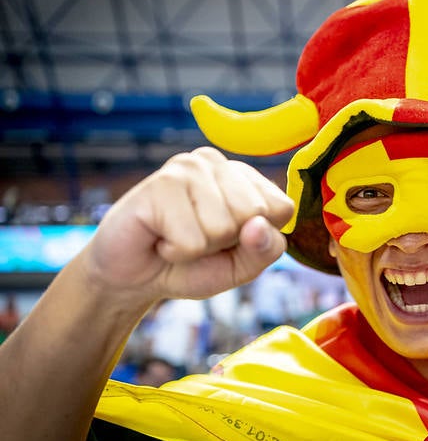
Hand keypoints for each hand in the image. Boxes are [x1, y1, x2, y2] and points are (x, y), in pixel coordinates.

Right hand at [79, 147, 293, 306]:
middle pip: (254, 214)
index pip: (282, 208)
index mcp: (245, 178)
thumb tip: (259, 225)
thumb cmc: (190, 265)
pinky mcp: (162, 182)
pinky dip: (176, 251)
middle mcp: (219, 163)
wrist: (132, 277)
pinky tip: (160, 238)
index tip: (229, 241)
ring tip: (177, 237)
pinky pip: (192, 239)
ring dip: (198, 248)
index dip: (257, 239)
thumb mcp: (241, 267)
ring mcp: (189, 167)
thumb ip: (265, 250)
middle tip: (198, 240)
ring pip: (223, 227)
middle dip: (226, 242)